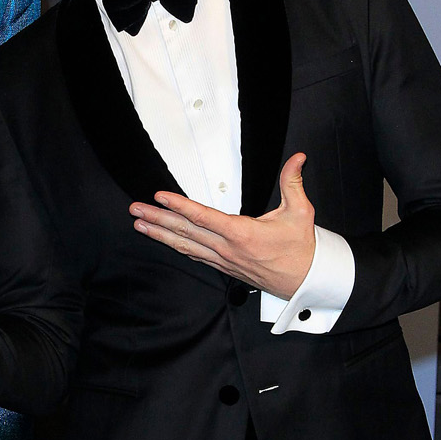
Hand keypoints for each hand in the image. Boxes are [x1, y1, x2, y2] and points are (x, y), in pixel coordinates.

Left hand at [130, 152, 315, 299]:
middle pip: (185, 232)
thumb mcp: (300, 212)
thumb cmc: (301, 248)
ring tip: (140, 224)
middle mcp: (227, 248)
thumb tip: (298, 158)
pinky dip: (176, 246)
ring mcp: (223, 260)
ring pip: (185, 245)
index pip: (203, 217)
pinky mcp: (224, 267)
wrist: (304, 281)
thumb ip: (293, 182)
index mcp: (242, 233)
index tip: (160, 197)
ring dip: (160, 234)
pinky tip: (164, 240)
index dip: (179, 206)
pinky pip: (194, 255)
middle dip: (157, 219)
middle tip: (136, 209)